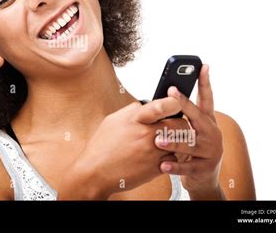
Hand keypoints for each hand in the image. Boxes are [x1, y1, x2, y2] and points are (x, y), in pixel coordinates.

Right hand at [59, 97, 190, 198]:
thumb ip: (133, 111)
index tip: (176, 103)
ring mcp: (152, 151)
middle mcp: (146, 133)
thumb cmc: (102, 147)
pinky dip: (168, 158)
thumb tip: (146, 105)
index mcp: (135, 118)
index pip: (165, 105)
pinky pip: (173, 159)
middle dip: (180, 124)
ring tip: (164, 143)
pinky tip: (155, 157)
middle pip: (180, 124)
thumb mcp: (113, 120)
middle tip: (174, 127)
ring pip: (180, 143)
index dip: (175, 103)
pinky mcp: (156, 167)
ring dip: (176, 142)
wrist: (95, 172)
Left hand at [154, 64, 223, 194]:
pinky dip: (174, 165)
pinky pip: (188, 166)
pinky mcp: (205, 167)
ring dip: (174, 140)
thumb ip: (181, 117)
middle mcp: (211, 132)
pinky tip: (162, 164)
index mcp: (207, 121)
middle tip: (170, 93)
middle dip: (184, 104)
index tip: (202, 66)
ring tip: (158, 139)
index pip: (207, 98)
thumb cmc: (192, 149)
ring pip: (190, 142)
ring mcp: (210, 150)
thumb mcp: (190, 130)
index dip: (205, 82)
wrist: (204, 179)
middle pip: (197, 115)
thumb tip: (162, 97)